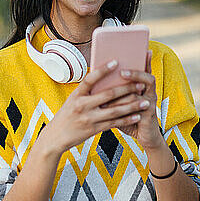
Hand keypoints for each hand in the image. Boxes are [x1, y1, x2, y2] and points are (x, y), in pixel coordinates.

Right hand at [37, 60, 151, 154]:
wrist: (54, 138)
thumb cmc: (66, 115)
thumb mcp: (72, 100)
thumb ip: (86, 92)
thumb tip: (103, 78)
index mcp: (76, 95)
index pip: (90, 79)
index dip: (103, 70)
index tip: (116, 62)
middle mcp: (82, 105)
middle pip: (108, 94)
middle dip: (127, 88)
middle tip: (140, 84)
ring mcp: (88, 118)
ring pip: (115, 110)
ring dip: (132, 106)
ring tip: (145, 102)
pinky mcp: (93, 129)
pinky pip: (114, 123)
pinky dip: (127, 119)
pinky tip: (137, 115)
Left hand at [116, 51, 164, 149]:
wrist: (144, 135)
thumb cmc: (130, 117)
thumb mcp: (121, 103)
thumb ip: (112, 92)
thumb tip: (95, 79)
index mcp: (143, 87)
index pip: (145, 70)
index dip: (146, 61)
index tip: (146, 51)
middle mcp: (149, 92)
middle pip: (146, 77)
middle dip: (134, 72)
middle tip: (122, 71)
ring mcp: (151, 102)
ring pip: (140, 92)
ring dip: (127, 88)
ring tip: (116, 84)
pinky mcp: (149, 114)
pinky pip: (138, 106)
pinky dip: (125, 105)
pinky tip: (113, 105)